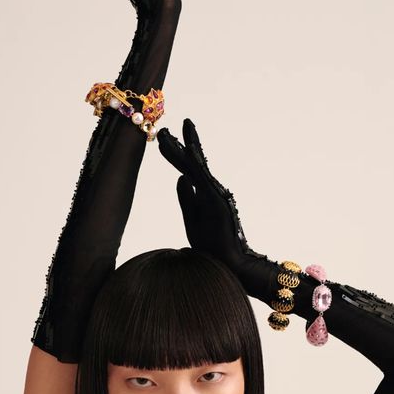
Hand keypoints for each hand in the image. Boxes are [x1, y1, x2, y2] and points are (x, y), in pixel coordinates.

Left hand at [157, 119, 278, 302]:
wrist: (228, 263)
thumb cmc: (211, 247)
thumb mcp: (191, 220)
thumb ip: (186, 198)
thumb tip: (180, 178)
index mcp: (202, 196)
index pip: (187, 170)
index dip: (176, 155)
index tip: (166, 140)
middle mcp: (209, 191)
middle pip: (191, 163)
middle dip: (178, 146)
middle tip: (165, 130)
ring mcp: (213, 194)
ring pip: (196, 165)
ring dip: (185, 147)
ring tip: (175, 130)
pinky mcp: (215, 200)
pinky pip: (202, 177)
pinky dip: (195, 161)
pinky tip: (188, 148)